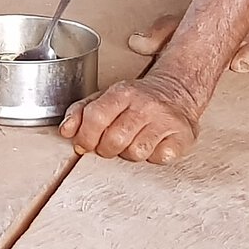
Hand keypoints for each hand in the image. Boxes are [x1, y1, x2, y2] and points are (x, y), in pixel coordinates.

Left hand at [60, 75, 204, 163]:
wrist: (178, 90)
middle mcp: (146, 104)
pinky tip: (154, 143)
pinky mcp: (183, 136)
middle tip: (111, 144)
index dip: (85, 137)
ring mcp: (166, 120)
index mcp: (123, 92)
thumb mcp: (106, 97)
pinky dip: (154, 156)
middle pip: (114, 141)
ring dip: (130, 153)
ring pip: (136, 153)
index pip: (95, 118)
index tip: (85, 143)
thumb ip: (81, 112)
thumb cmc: (137, 99)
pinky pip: (159, 158)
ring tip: (134, 141)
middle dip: (106, 149)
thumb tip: (66, 131)